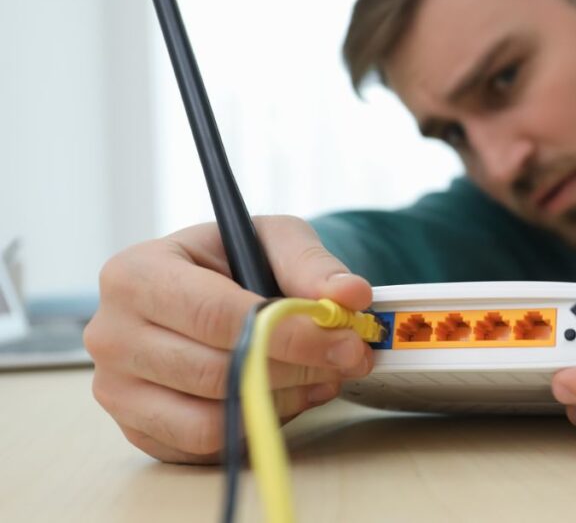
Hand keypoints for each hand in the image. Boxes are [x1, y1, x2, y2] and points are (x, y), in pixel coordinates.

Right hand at [84, 216, 373, 463]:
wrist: (206, 289)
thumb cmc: (236, 260)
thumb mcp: (272, 240)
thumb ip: (312, 263)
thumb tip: (351, 295)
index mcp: (136, 274)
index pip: (217, 316)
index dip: (291, 335)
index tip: (346, 341)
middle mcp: (112, 333)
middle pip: (216, 372)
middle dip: (297, 370)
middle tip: (348, 360)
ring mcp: (118, 389)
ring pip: (211, 418)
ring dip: (282, 402)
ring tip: (319, 377)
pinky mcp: (137, 430)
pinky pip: (205, 447)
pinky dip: (257, 426)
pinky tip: (286, 395)